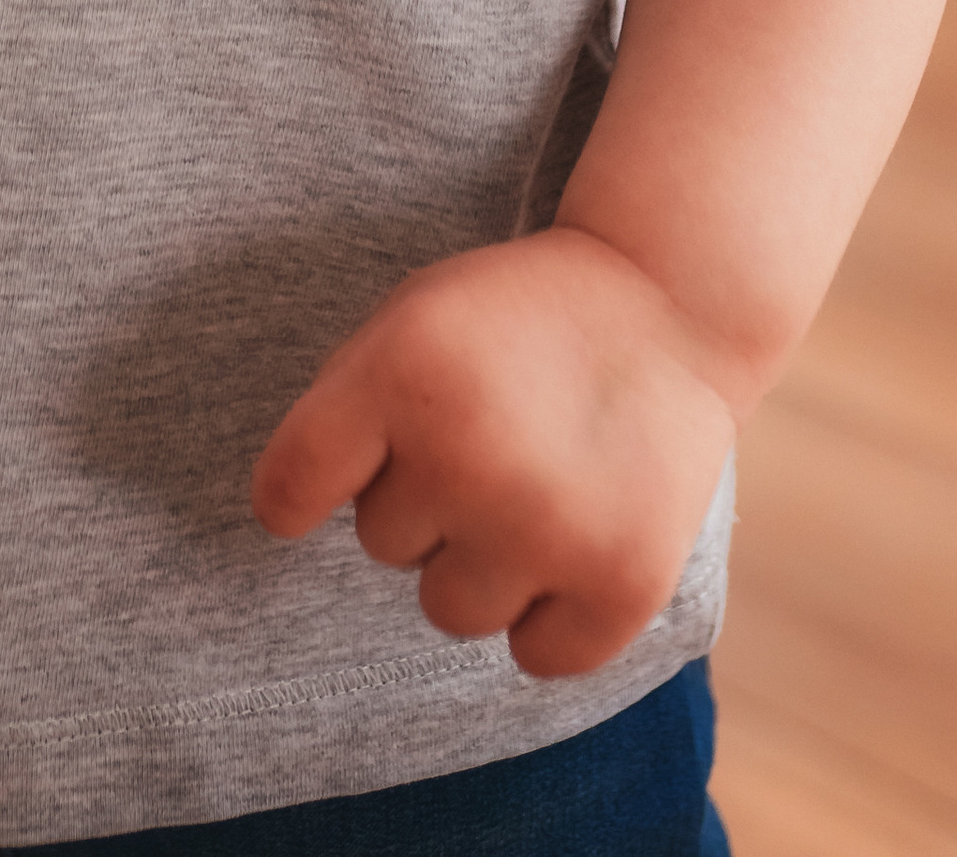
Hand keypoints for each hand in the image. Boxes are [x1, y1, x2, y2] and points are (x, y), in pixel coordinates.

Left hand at [250, 227, 740, 674]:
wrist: (667, 301)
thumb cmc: (510, 321)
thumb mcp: (409, 320)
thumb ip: (341, 414)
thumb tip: (289, 525)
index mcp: (404, 373)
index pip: (288, 491)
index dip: (300, 493)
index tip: (323, 486)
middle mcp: (471, 457)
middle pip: (381, 545)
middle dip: (425, 497)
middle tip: (491, 432)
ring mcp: (551, 528)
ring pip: (451, 610)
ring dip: (482, 561)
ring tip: (533, 481)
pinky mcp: (624, 584)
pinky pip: (536, 656)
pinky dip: (552, 614)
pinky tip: (578, 532)